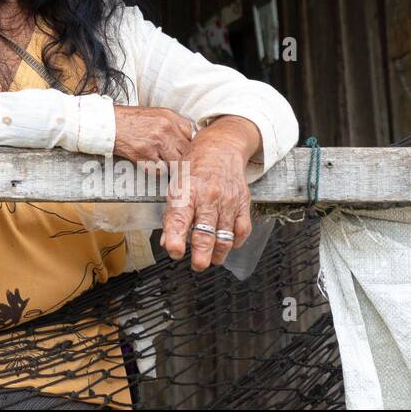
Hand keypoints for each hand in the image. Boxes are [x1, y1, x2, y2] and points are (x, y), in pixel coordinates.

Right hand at [111, 105, 194, 167]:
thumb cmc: (130, 120)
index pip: (191, 135)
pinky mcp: (145, 154)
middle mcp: (166, 127)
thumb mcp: (156, 114)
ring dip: (169, 166)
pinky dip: (156, 170)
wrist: (109, 124)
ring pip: (175, 162)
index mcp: (170, 116)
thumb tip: (187, 139)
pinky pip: (160, 169)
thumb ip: (173, 125)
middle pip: (186, 151)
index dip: (187, 145)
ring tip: (160, 162)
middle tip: (173, 160)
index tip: (182, 150)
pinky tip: (148, 162)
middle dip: (180, 158)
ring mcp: (156, 141)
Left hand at [160, 117, 259, 270]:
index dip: (175, 237)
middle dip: (201, 254)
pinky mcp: (244, 203)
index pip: (179, 217)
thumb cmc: (195, 164)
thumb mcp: (176, 183)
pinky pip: (242, 229)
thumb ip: (172, 213)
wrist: (222, 146)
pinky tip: (228, 246)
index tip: (173, 251)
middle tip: (197, 265)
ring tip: (211, 261)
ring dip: (218, 253)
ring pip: (225, 235)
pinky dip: (236, 242)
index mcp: (187, 190)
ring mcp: (229, 201)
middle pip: (205, 232)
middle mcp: (209, 197)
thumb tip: (166, 240)